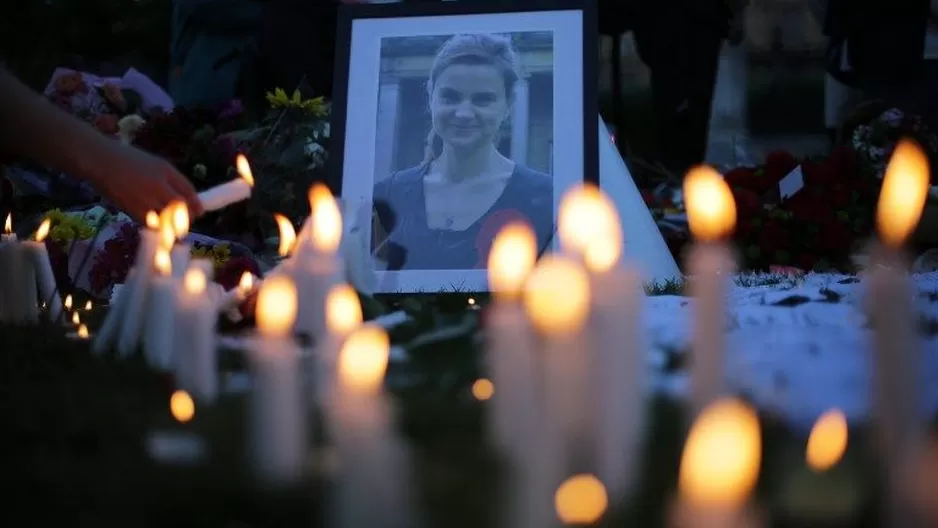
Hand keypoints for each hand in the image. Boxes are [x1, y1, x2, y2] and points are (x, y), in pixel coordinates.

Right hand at [84, 144, 203, 222]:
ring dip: (172, 225)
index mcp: (166, 170)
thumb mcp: (156, 164)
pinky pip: (150, 224)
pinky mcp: (131, 208)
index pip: (188, 191)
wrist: (100, 160)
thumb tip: (187, 199)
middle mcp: (158, 184)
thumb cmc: (129, 160)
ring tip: (172, 226)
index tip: (199, 211)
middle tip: (187, 220)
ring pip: (166, 218)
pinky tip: (155, 224)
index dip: (196, 205)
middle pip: (180, 207)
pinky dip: (155, 226)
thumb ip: (172, 180)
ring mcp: (144, 197)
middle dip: (187, 217)